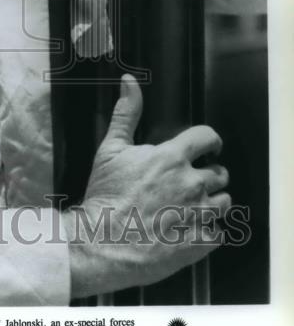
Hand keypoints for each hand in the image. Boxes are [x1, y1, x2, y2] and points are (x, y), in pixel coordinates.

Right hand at [64, 74, 230, 298]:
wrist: (102, 242)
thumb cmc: (105, 195)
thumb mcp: (110, 149)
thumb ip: (126, 114)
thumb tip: (129, 82)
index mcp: (172, 158)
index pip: (208, 138)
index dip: (209, 141)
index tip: (207, 147)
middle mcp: (192, 184)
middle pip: (220, 173)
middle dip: (209, 175)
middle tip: (190, 182)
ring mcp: (198, 215)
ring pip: (224, 203)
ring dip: (211, 203)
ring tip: (191, 207)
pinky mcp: (200, 242)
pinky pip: (218, 233)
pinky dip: (207, 231)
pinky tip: (188, 230)